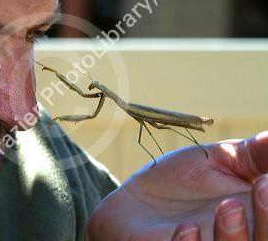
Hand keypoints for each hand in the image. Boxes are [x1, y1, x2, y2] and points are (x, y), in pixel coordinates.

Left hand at [85, 131, 267, 239]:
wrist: (135, 199)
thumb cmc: (181, 180)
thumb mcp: (220, 161)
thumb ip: (254, 155)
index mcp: (252, 218)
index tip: (267, 178)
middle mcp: (235, 238)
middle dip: (267, 221)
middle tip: (262, 186)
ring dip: (234, 235)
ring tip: (227, 207)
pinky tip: (186, 227)